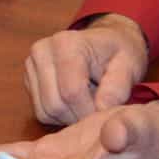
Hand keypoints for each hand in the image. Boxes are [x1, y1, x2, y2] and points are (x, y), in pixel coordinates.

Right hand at [23, 15, 149, 123]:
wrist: (107, 42)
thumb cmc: (120, 52)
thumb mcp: (129, 65)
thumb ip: (118, 87)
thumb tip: (101, 108)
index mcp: (66, 43)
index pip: (71, 92)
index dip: (90, 111)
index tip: (107, 113)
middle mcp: (42, 50)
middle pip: (55, 104)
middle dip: (79, 115)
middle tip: (98, 108)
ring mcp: (31, 64)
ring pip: (45, 111)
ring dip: (70, 116)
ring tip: (89, 102)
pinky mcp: (29, 78)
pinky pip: (41, 111)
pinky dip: (60, 115)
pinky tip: (77, 102)